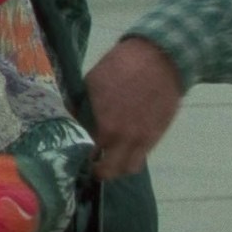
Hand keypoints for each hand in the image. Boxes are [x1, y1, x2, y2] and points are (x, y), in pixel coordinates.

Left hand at [84, 36, 183, 179]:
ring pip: (128, 169)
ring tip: (107, 160)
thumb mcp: (91, 83)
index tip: (72, 156)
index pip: (86, 152)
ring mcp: (142, 139)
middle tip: (89, 165)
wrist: (160, 61)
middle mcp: (123, 137)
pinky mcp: (157, 136)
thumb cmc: (120, 67)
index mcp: (104, 124)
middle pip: (108, 170)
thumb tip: (71, 118)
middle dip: (96, 171)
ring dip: (116, 168)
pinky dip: (131, 158)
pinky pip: (142, 157)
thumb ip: (81, 106)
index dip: (78, 156)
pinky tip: (122, 149)